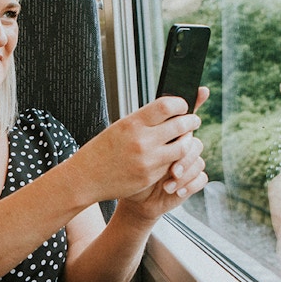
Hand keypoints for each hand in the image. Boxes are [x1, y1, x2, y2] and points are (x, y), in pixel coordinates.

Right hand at [71, 92, 203, 201]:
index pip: (167, 106)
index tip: (183, 106)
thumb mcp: (119, 128)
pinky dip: (174, 159)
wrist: (86, 177)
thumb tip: (170, 110)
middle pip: (180, 125)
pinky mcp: (150, 177)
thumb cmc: (103, 150)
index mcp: (132, 123)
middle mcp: (142, 140)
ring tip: (186, 139)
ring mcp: (148, 160)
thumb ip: (144, 121)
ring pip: (182, 148)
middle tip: (194, 120)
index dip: (181, 104)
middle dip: (191, 121)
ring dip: (187, 142)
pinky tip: (171, 156)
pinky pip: (171, 165)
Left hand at [123, 131, 207, 215]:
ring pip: (199, 162)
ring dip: (185, 176)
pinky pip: (202, 178)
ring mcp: (187, 165)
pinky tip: (178, 192)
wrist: (134, 196)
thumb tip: (157, 135)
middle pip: (195, 145)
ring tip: (167, 187)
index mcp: (167, 137)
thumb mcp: (135, 158)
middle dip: (185, 159)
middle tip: (173, 171)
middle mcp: (179, 149)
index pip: (183, 130)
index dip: (183, 139)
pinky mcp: (192, 180)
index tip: (170, 148)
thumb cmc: (131, 173)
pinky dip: (190, 186)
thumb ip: (149, 145)